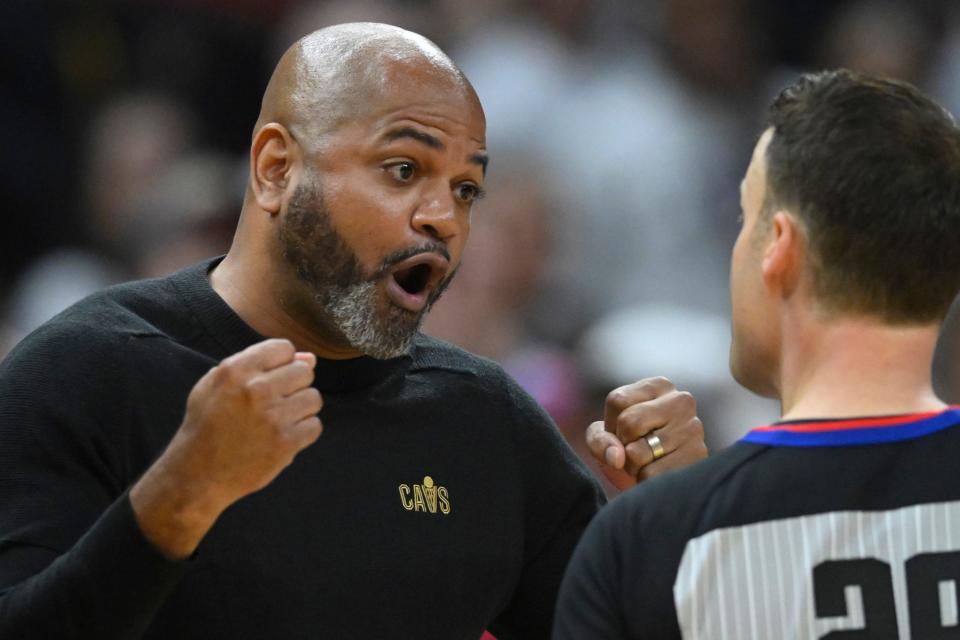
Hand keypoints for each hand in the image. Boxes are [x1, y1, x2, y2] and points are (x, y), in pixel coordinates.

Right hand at [131, 339, 322, 557]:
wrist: (197, 474)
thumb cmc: (207, 425)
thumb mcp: (216, 384)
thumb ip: (259, 363)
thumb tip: (310, 357)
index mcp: (236, 370)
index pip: (284, 348)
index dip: (283, 362)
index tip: (273, 379)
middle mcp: (256, 389)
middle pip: (304, 371)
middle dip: (294, 385)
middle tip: (275, 403)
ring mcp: (273, 417)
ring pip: (313, 398)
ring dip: (301, 409)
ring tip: (279, 420)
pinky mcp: (285, 443)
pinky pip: (315, 426)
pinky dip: (303, 433)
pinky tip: (283, 437)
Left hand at [586, 377, 705, 490]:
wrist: (658, 480)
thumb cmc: (629, 448)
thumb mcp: (605, 436)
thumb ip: (600, 440)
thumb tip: (617, 457)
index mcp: (659, 385)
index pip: (617, 400)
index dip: (611, 424)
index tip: (623, 432)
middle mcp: (681, 400)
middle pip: (629, 421)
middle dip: (622, 444)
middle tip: (634, 450)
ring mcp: (693, 428)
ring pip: (639, 452)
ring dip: (633, 466)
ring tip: (647, 462)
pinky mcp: (698, 457)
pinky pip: (653, 475)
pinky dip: (645, 480)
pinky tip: (658, 473)